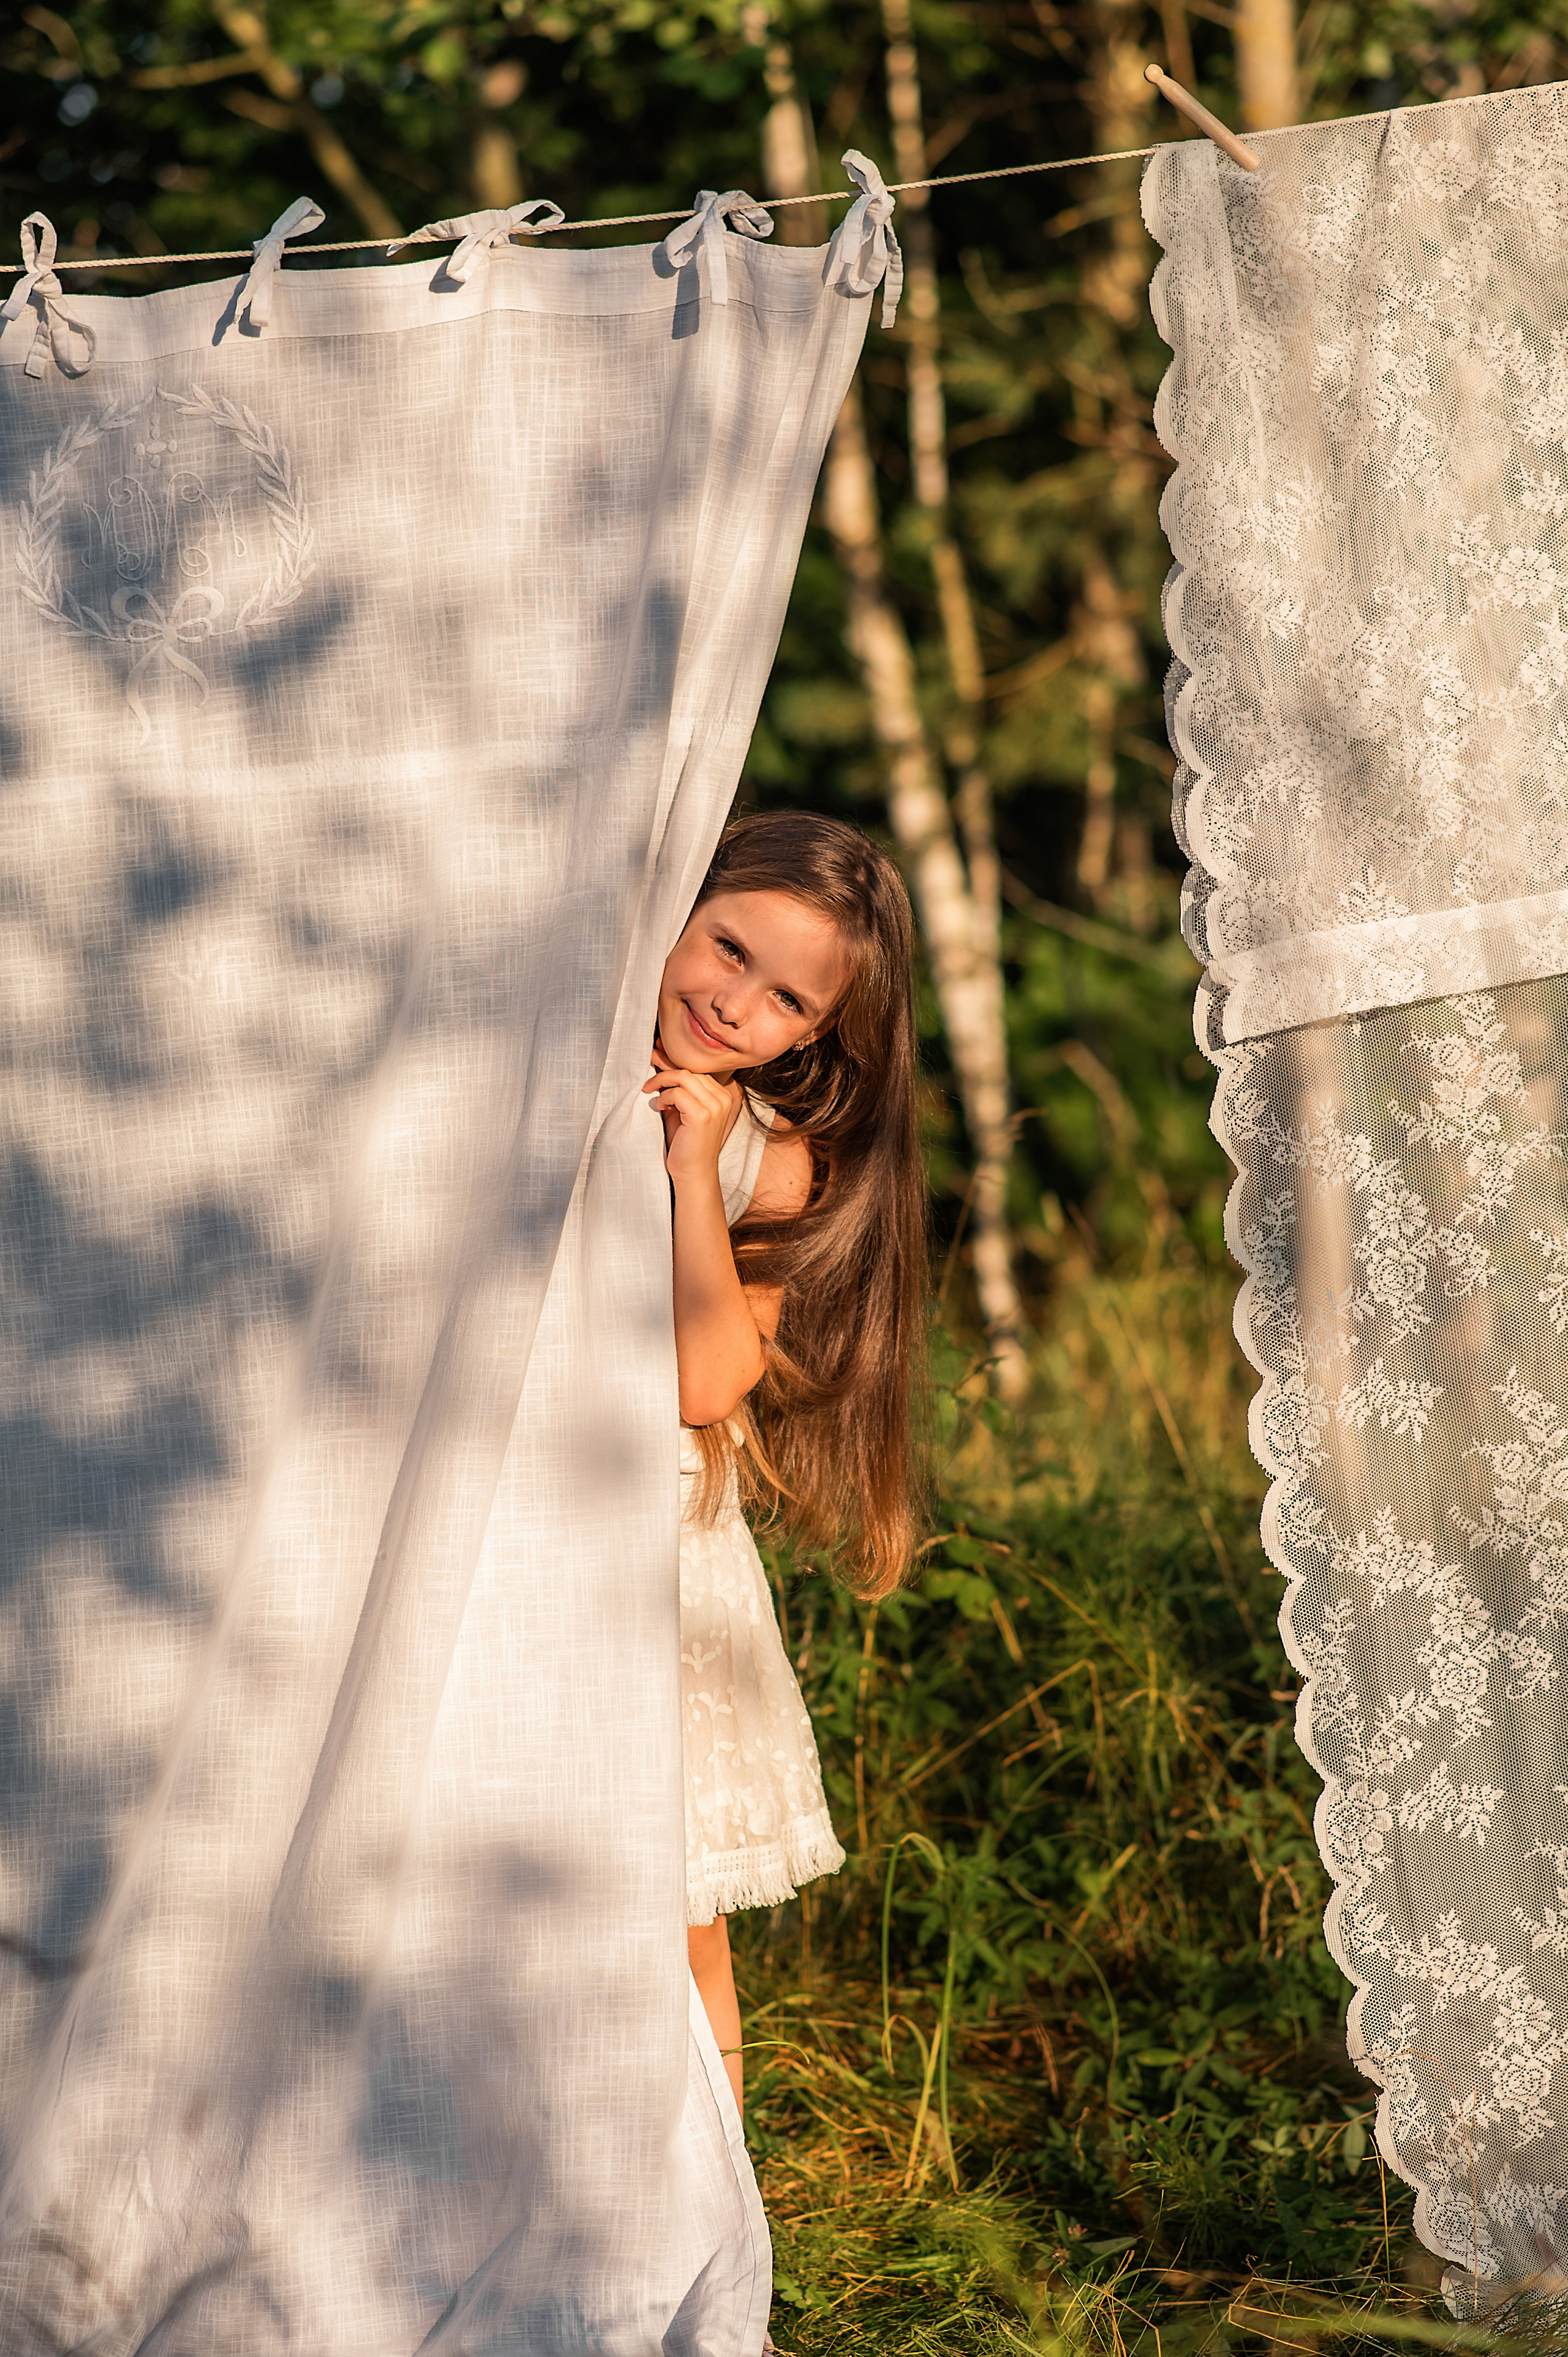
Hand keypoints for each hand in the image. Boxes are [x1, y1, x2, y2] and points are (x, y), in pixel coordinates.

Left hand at [643, 1041, 737, 1188]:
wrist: (693, 1173)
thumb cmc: (685, 1143)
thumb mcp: (682, 1110)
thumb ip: (677, 1089)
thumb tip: (660, 1062)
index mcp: (722, 1095)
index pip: (696, 1070)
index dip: (674, 1061)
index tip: (657, 1052)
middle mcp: (722, 1098)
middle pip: (690, 1070)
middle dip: (665, 1064)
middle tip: (647, 1058)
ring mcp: (715, 1106)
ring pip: (683, 1077)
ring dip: (661, 1080)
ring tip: (648, 1089)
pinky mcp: (702, 1115)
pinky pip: (677, 1093)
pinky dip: (663, 1097)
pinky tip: (659, 1107)